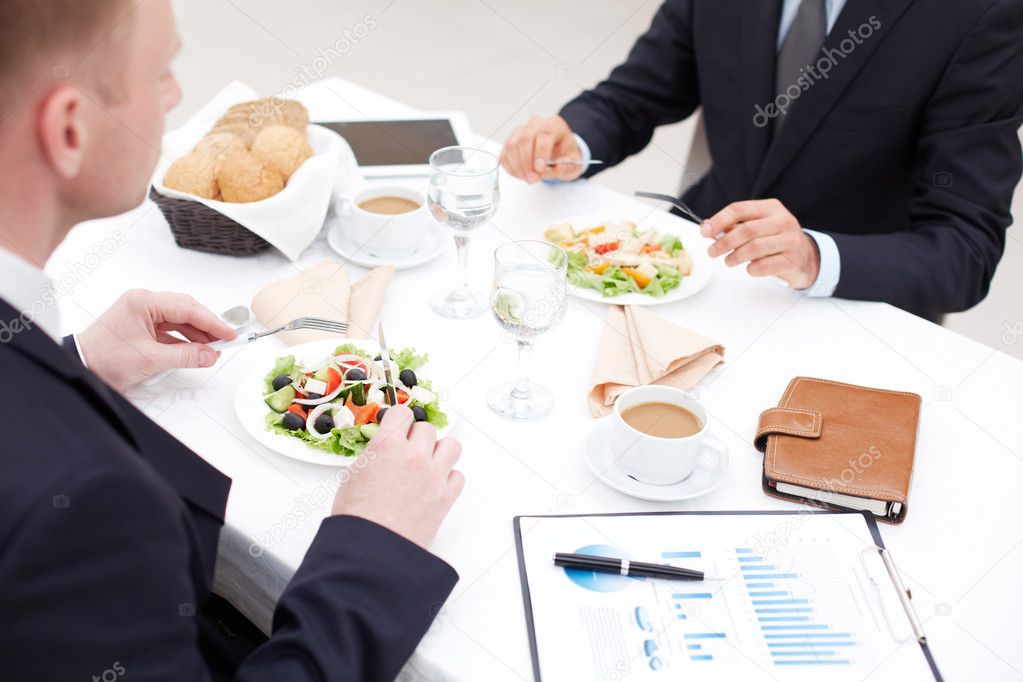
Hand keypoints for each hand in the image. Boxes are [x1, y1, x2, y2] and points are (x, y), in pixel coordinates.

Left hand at [78, 290, 236, 390]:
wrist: (80, 366)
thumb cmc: (104, 358)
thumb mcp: (149, 359)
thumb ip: (184, 356)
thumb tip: (209, 355)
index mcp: (143, 302)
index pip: (188, 308)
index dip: (212, 322)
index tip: (229, 334)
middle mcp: (143, 302)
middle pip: (186, 310)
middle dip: (207, 327)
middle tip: (225, 341)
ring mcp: (142, 313)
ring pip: (180, 320)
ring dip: (197, 334)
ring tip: (212, 349)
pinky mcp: (141, 325)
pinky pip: (170, 329)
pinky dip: (184, 339)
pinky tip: (196, 350)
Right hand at [332, 405, 463, 549]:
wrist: (371, 549)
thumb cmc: (357, 517)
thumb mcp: (354, 475)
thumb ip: (374, 456)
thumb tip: (383, 451)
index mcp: (388, 446)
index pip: (403, 413)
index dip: (398, 420)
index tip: (397, 427)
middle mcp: (414, 456)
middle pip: (427, 429)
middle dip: (417, 437)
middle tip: (408, 451)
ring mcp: (433, 475)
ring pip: (452, 445)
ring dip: (440, 451)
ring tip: (428, 463)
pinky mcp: (445, 497)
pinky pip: (458, 475)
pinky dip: (449, 478)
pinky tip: (435, 485)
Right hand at [500, 115, 582, 183]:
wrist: (558, 154)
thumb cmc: (565, 156)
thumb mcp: (573, 163)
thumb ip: (565, 167)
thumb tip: (556, 168)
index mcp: (555, 125)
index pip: (544, 134)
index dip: (541, 152)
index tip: (540, 169)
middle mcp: (537, 123)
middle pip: (525, 139)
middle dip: (527, 162)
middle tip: (532, 179)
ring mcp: (521, 130)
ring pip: (512, 146)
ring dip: (518, 166)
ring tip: (528, 178)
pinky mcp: (511, 141)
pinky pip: (505, 154)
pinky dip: (510, 168)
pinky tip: (521, 175)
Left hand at [701, 198, 820, 288]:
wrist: (805, 257)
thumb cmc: (776, 241)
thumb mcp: (758, 227)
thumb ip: (734, 226)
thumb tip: (707, 227)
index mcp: (771, 208)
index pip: (739, 209)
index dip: (719, 220)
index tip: (704, 231)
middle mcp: (783, 221)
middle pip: (746, 230)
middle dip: (724, 242)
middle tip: (712, 252)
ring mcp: (790, 240)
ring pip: (754, 248)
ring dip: (735, 257)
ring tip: (729, 261)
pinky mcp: (792, 260)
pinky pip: (764, 266)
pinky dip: (751, 269)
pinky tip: (749, 268)